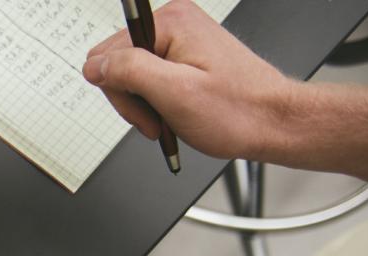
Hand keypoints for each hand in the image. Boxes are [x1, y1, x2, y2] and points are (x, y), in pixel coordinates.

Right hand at [82, 0, 296, 158]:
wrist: (272, 122)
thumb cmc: (237, 111)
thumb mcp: (174, 93)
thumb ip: (129, 71)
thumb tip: (95, 65)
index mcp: (171, 21)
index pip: (107, 54)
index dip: (121, 91)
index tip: (147, 110)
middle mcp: (175, 23)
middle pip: (118, 64)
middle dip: (133, 99)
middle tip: (159, 120)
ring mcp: (180, 38)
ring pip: (131, 75)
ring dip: (144, 104)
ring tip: (169, 118)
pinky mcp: (184, 54)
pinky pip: (149, 78)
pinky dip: (156, 101)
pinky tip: (173, 112)